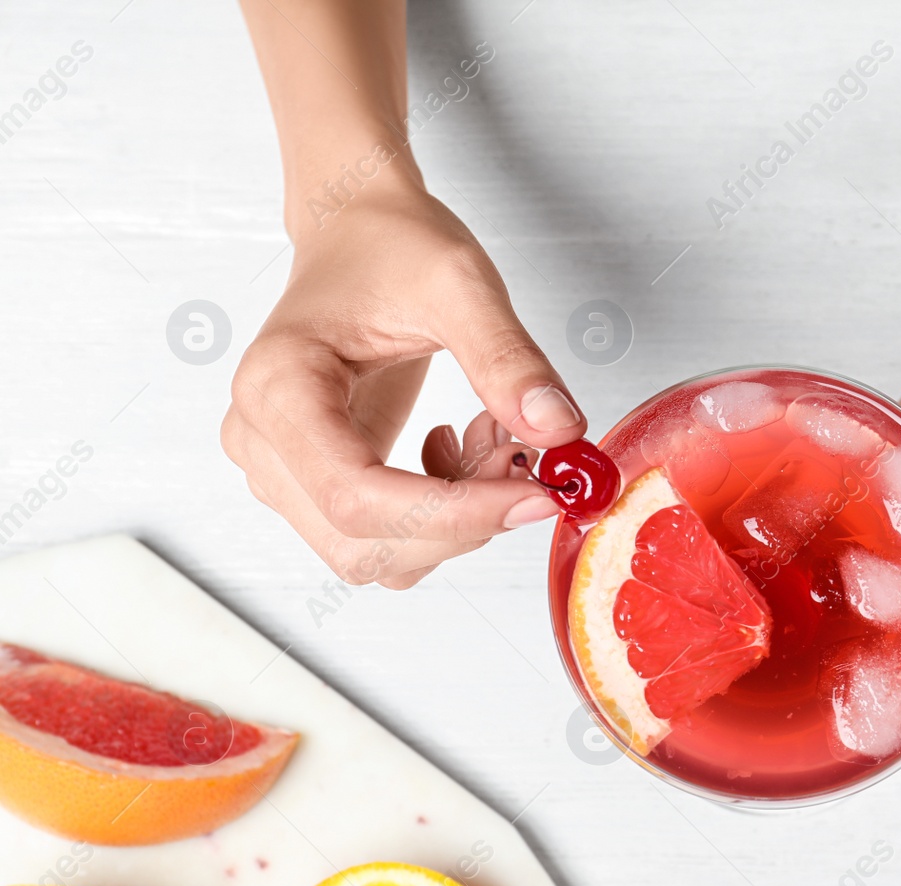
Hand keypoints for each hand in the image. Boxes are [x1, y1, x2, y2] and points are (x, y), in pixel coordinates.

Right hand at [222, 185, 584, 588]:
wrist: (357, 232)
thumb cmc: (389, 245)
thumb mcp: (460, 283)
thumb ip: (508, 359)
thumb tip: (556, 431)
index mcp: (278, 386)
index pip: (357, 496)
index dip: (454, 512)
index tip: (534, 494)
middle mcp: (261, 440)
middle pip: (363, 543)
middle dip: (460, 520)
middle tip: (520, 454)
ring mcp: (282, 470)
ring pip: (378, 554)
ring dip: (456, 520)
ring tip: (492, 438)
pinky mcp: (315, 483)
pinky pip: (386, 538)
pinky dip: (444, 515)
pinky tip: (464, 450)